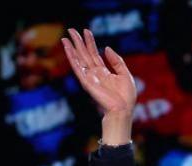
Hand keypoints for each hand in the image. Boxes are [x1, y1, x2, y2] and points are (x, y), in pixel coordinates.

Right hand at [62, 29, 135, 144]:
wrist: (123, 109)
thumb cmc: (126, 96)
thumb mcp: (125, 74)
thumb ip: (116, 61)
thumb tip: (106, 48)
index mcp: (104, 72)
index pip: (94, 54)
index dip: (90, 42)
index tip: (86, 31)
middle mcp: (95, 74)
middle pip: (84, 54)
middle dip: (78, 42)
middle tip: (71, 29)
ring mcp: (89, 77)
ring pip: (78, 59)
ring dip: (72, 48)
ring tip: (66, 37)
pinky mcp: (86, 82)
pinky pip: (77, 68)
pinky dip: (72, 58)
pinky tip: (68, 49)